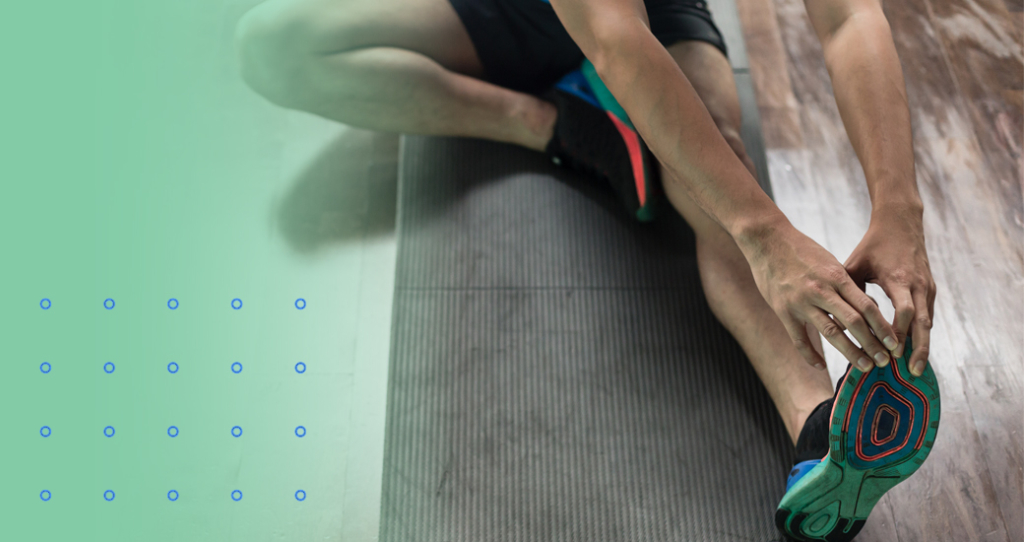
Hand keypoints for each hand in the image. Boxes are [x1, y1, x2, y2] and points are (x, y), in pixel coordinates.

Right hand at [737, 217, 898, 371]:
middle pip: (853, 322)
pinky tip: (821, 366)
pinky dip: (811, 355)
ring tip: (865, 366)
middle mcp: (821, 291)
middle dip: (872, 344)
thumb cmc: (802, 250)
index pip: (866, 306)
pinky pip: (799, 339)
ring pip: (831, 333)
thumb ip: (847, 285)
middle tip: (884, 361)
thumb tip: (868, 308)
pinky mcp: (783, 311)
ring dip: (850, 352)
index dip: (882, 327)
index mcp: (836, 277)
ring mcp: (801, 302)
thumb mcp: (830, 262)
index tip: (893, 343)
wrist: (766, 240)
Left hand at [845, 207, 934, 375]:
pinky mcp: (930, 288)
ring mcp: (926, 287)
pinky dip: (923, 334)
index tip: (890, 352)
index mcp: (897, 278)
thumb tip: (833, 320)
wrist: (901, 223)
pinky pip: (928, 316)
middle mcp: (917, 284)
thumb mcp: (856, 264)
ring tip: (914, 369)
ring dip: (922, 345)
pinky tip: (915, 351)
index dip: (898, 332)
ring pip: (928, 322)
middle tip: (909, 371)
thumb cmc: (873, 245)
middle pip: (922, 322)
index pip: (903, 311)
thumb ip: (847, 291)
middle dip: (917, 347)